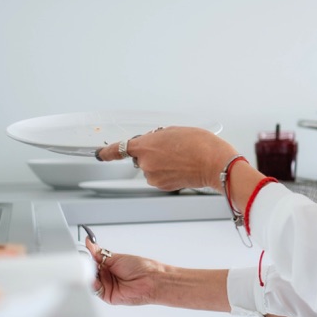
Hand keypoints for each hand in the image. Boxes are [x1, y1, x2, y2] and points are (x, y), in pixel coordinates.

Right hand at [85, 235, 163, 305]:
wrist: (151, 280)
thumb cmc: (141, 267)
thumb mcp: (116, 257)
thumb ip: (99, 253)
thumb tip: (89, 243)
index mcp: (109, 265)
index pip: (91, 262)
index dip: (86, 259)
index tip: (81, 255)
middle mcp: (107, 276)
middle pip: (89, 272)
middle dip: (85, 268)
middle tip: (83, 262)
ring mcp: (107, 286)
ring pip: (90, 281)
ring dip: (87, 276)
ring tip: (89, 269)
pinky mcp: (107, 295)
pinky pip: (95, 290)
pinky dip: (92, 284)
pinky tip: (92, 278)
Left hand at [96, 126, 236, 191]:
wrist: (215, 164)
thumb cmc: (201, 146)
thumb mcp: (176, 131)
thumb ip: (159, 136)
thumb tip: (156, 142)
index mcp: (145, 146)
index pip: (118, 149)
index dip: (107, 152)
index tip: (101, 154)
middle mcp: (145, 163)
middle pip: (141, 157)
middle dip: (152, 153)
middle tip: (172, 148)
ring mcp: (154, 177)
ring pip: (152, 168)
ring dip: (162, 163)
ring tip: (182, 158)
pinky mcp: (164, 186)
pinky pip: (161, 177)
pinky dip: (169, 172)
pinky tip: (183, 167)